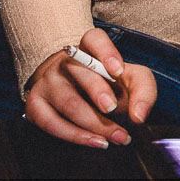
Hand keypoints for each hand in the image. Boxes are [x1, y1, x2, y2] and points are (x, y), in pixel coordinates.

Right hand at [22, 27, 156, 147]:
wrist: (77, 93)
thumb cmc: (108, 83)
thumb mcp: (132, 80)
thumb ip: (143, 91)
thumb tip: (139, 116)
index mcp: (90, 48)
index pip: (94, 39)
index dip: (106, 52)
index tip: (118, 70)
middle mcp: (65, 62)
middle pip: (80, 72)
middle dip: (98, 92)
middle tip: (113, 108)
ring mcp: (47, 83)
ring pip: (68, 102)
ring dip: (94, 124)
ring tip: (117, 137)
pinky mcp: (36, 106)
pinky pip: (51, 123)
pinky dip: (76, 136)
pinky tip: (96, 141)